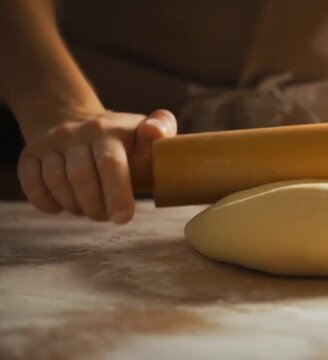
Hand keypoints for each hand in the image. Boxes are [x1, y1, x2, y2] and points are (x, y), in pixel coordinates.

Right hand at [17, 109, 176, 222]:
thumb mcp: (143, 126)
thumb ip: (161, 126)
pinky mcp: (30, 154)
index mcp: (109, 131)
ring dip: (75, 206)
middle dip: (96, 207)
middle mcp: (77, 134)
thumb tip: (155, 134)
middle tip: (107, 216)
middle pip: (82, 178)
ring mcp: (51, 143)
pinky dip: (46, 201)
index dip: (117, 194)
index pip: (111, 163)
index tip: (124, 218)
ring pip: (57, 182)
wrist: (70, 116)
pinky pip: (31, 182)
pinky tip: (60, 207)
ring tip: (90, 210)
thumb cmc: (119, 134)